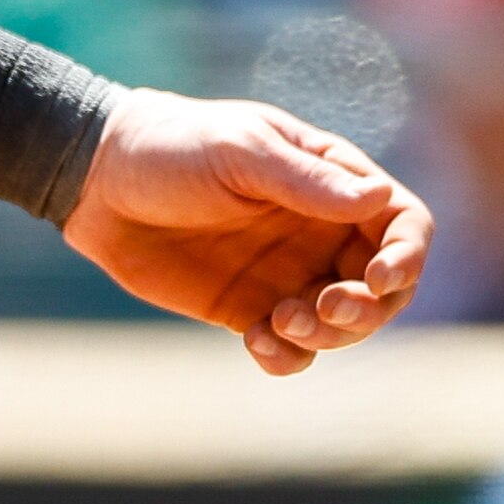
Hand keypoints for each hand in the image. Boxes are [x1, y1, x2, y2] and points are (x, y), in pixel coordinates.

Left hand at [60, 92, 431, 373]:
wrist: (97, 183)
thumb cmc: (172, 146)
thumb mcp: (239, 152)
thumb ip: (305, 180)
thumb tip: (377, 200)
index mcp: (330, 180)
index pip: (401, 222)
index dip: (407, 255)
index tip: (379, 278)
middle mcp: (320, 230)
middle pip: (385, 284)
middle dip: (370, 308)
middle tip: (327, 309)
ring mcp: (287, 273)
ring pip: (343, 324)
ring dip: (330, 335)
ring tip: (281, 322)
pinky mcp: (249, 310)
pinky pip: (291, 348)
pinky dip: (288, 357)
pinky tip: (258, 343)